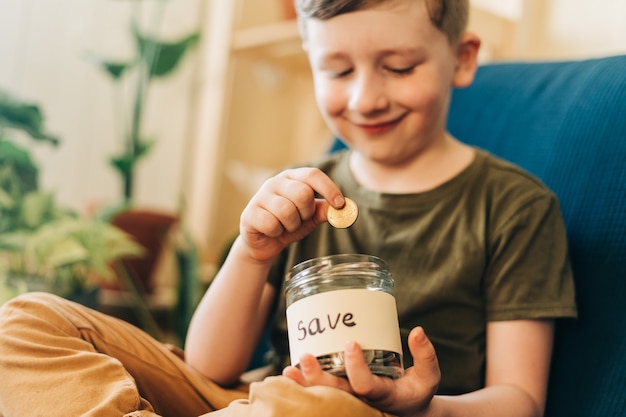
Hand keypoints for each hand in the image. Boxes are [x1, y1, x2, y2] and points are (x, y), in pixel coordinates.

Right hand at [239, 167, 344, 261]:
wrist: (264, 244)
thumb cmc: (289, 224)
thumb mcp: (311, 217)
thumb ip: (325, 210)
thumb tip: (344, 208)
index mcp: (292, 178)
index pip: (313, 175)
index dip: (329, 188)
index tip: (340, 204)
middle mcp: (275, 182)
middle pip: (302, 194)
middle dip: (306, 213)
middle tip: (300, 219)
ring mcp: (260, 196)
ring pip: (287, 211)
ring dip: (291, 225)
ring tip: (285, 226)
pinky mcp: (249, 214)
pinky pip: (272, 224)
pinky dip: (277, 233)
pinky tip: (272, 231)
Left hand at [282, 326, 440, 416]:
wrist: (407, 410)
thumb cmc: (416, 390)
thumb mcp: (428, 376)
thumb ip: (425, 355)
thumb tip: (417, 331)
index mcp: (383, 396)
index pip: (365, 385)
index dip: (356, 367)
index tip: (351, 343)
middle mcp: (362, 401)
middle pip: (337, 394)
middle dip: (319, 378)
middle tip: (308, 357)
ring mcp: (350, 399)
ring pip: (324, 395)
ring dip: (305, 383)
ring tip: (289, 369)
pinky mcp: (341, 395)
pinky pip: (319, 393)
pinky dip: (303, 384)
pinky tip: (288, 372)